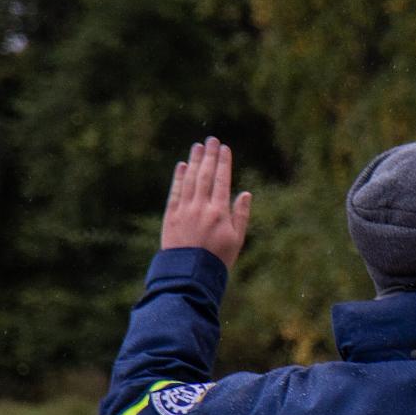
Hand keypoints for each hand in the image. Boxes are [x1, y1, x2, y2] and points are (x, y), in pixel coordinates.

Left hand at [160, 135, 250, 269]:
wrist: (190, 274)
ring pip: (190, 180)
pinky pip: (175, 192)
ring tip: (197, 147)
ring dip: (194, 161)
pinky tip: (182, 166)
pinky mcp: (171, 216)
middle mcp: (201, 207)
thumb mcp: (237, 239)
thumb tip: (244, 193)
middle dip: (209, 156)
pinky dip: (179, 177)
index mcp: (220, 213)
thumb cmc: (218, 259)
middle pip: (205, 175)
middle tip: (211, 140)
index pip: (222, 181)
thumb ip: (240, 215)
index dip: (223, 163)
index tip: (225, 148)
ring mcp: (184, 210)